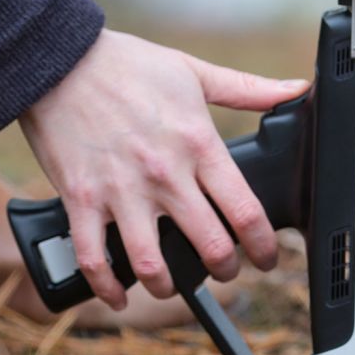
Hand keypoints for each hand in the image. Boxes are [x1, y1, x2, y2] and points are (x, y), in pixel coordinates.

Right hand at [19, 30, 309, 309]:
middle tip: (226, 270)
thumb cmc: (125, 65)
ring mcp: (121, 191)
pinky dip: (106, 287)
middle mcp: (164, 174)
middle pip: (209, 245)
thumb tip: (296, 89)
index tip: (267, 256)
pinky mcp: (81, 199)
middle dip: (225, 269)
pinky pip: (93, 258)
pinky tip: (118, 294)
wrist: (59, 60)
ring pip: (152, 264)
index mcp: (197, 144)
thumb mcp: (193, 71)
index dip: (264, 246)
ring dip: (168, 286)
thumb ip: (247, 88)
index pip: (245, 210)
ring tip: (173, 286)